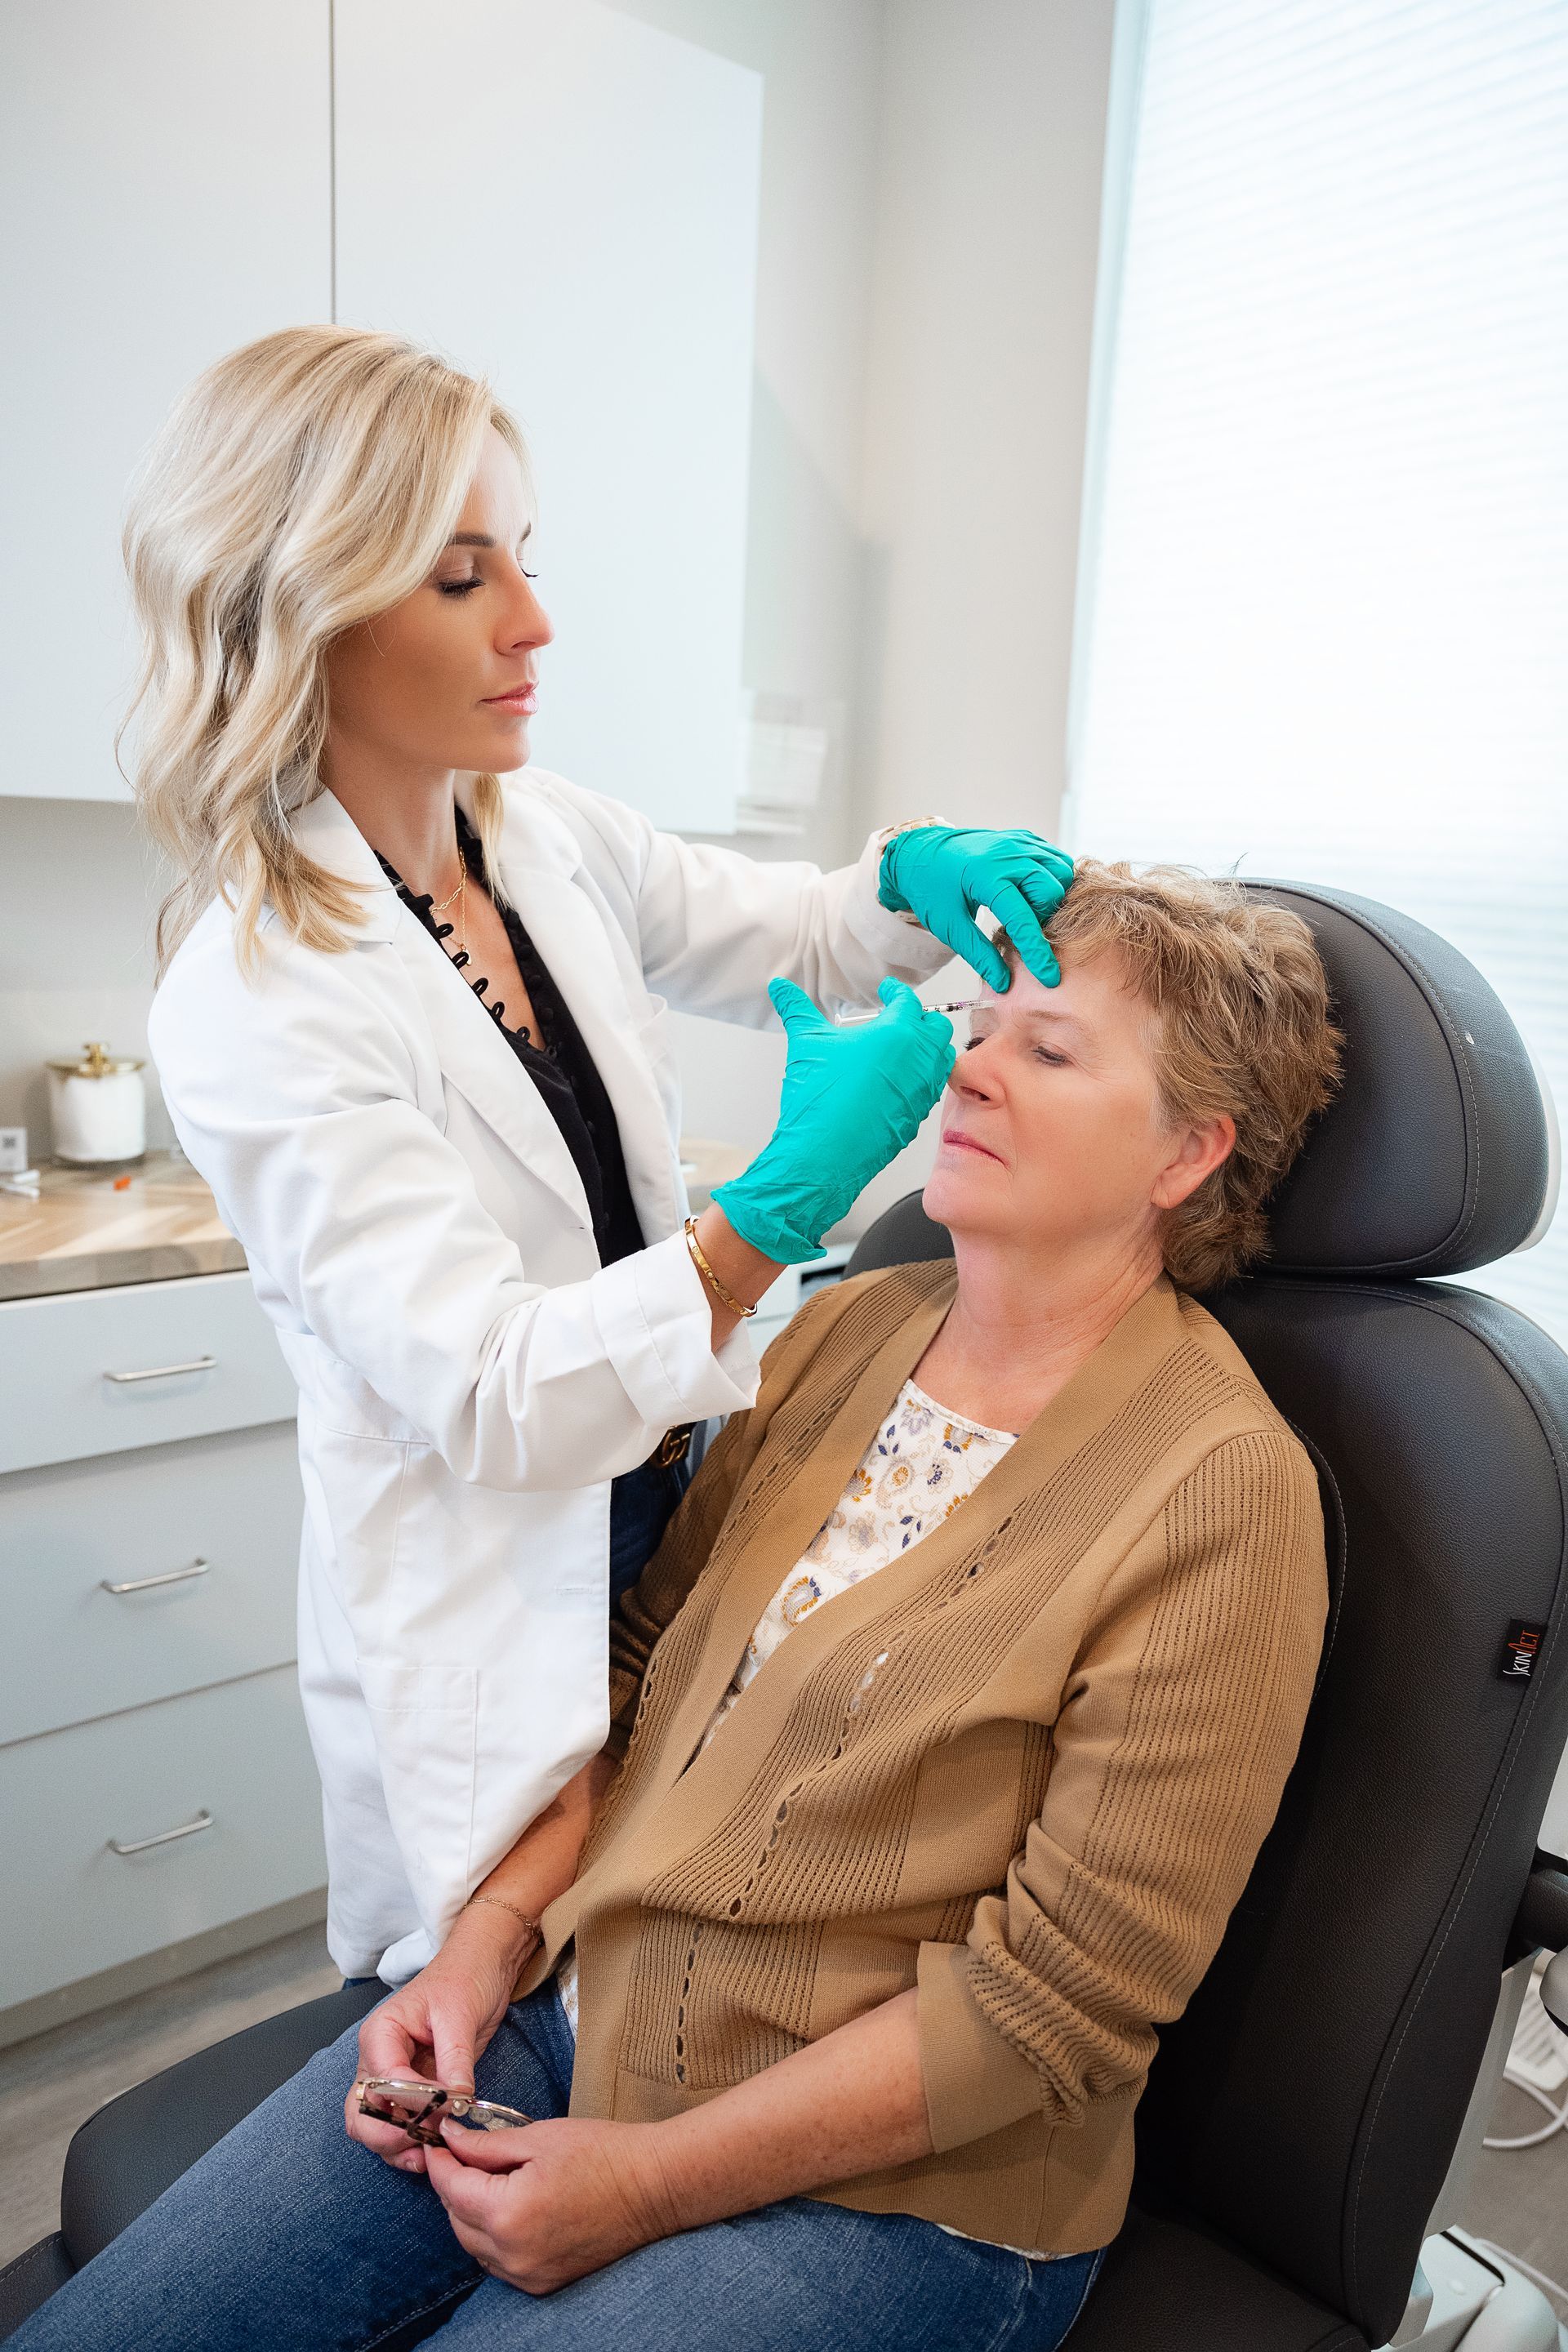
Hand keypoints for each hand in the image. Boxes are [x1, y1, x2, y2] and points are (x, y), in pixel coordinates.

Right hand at [344, 1907, 533, 2176]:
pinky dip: (408, 2142)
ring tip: (427, 2154)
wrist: (482, 1967)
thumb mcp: (460, 2015)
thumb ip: (454, 2060)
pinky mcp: (411, 2090)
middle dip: (387, 2134)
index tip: (444, 2107)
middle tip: (423, 2142)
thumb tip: (455, 2102)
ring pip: (374, 2126)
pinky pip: (397, 2124)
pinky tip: (430, 2150)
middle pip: (361, 2112)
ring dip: (395, 2146)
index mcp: (381, 2033)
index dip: (410, 2102)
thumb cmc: (465, 1978)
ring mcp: (391, 2077)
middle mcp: (377, 2058)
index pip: (382, 2081)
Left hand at [426, 2115, 676, 2293]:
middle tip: (463, 2154)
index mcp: (509, 2213)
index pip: (451, 2189)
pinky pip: (499, 2264)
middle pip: (457, 2221)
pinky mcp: (543, 2283)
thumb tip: (450, 2139)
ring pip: (475, 2247)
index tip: (437, 2141)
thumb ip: (486, 2144)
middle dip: (453, 2187)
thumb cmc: (602, 2153)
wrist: (653, 2186)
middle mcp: (513, 2253)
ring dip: (471, 2215)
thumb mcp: (539, 2137)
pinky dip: (493, 2238)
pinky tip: (509, 2208)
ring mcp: (528, 2274)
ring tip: (489, 2179)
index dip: (439, 2161)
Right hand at [712, 977, 954, 1263]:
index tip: (888, 989)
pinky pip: (930, 1091)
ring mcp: (922, 1091)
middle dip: (920, 1018)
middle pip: (937, 1027)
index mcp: (896, 1034)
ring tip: (904, 1048)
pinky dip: (921, 1079)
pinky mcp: (917, 1117)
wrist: (824, 1152)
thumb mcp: (806, 1042)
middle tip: (899, 1018)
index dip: (896, 991)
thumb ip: (796, 1008)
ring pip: (941, 1060)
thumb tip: (780, 987)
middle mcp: (918, 1060)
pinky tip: (897, 1082)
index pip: (907, 1001)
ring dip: (928, 1049)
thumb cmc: (820, 1097)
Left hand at [878, 824, 1073, 990]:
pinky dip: (1054, 879)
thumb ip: (979, 954)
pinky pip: (1056, 859)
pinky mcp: (1024, 838)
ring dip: (1053, 897)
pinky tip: (1035, 893)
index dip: (1038, 952)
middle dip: (1045, 918)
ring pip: (1061, 872)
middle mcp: (1008, 854)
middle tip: (1022, 927)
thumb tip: (1004, 982)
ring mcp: (1019, 842)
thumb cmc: (931, 888)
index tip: (1049, 977)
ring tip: (1029, 910)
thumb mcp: (949, 926)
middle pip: (1051, 892)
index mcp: (986, 876)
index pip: (1023, 918)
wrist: (922, 852)